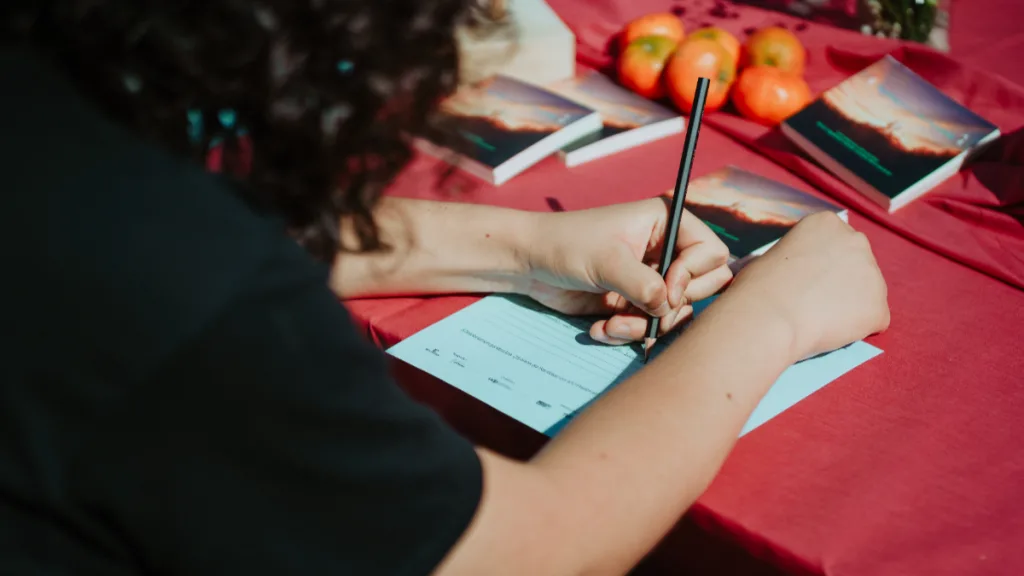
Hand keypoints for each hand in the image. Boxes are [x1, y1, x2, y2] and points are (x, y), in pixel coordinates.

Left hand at [523, 197, 731, 344]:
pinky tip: (600, 330)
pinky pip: (651, 326)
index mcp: (667, 223)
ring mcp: (652, 278)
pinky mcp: (635, 302)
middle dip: (674, 307)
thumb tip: (669, 308)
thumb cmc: (566, 245)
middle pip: (705, 286)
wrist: (530, 264)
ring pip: (676, 313)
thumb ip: (644, 285)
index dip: (694, 275)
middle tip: (648, 312)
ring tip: (612, 325)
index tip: (666, 289)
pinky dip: (628, 334)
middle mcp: (665, 249)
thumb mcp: (607, 262)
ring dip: (646, 327)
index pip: (712, 252)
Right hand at [722, 211, 889, 359]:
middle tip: (815, 301)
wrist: (768, 317)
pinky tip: (830, 332)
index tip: (805, 279)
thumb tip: (805, 274)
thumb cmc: (758, 286)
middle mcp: (856, 241)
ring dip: (850, 306)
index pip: (835, 244)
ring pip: (868, 294)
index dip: (820, 266)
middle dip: (842, 282)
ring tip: (819, 319)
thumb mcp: (775, 254)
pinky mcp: (879, 308)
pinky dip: (856, 330)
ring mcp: (873, 274)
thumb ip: (800, 257)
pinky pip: (873, 321)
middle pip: (857, 265)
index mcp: (827, 223)